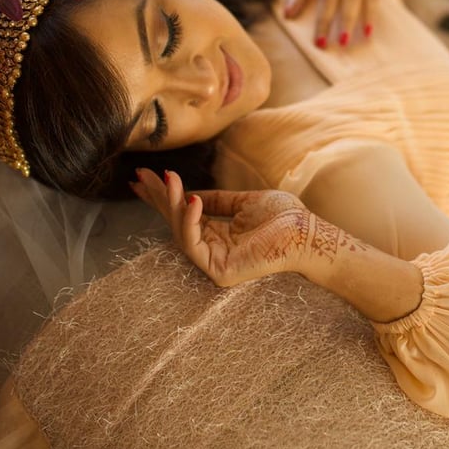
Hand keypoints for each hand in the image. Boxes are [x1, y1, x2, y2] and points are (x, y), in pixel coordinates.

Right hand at [131, 168, 317, 286]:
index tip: (145, 176)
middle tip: (140, 176)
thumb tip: (191, 193)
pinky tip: (191, 199)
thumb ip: (217, 200)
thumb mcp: (244, 202)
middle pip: (177, 222)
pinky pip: (194, 245)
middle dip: (158, 199)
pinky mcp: (220, 272)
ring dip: (173, 204)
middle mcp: (213, 250)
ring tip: (170, 180)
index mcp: (219, 235)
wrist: (308, 232)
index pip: (184, 214)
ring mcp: (215, 263)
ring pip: (181, 232)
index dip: (164, 196)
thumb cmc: (285, 217)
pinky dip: (189, 221)